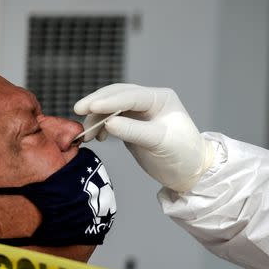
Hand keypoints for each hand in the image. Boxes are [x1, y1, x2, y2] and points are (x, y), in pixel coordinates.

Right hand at [74, 84, 214, 191]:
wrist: (190, 172)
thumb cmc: (183, 155)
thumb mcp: (160, 143)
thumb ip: (134, 131)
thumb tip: (108, 123)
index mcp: (160, 98)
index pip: (130, 96)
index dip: (109, 101)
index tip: (90, 107)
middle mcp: (148, 101)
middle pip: (116, 96)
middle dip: (97, 103)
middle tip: (78, 111)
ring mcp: (138, 113)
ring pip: (111, 108)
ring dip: (96, 118)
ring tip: (86, 134)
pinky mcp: (131, 126)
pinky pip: (110, 120)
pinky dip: (100, 126)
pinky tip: (96, 137)